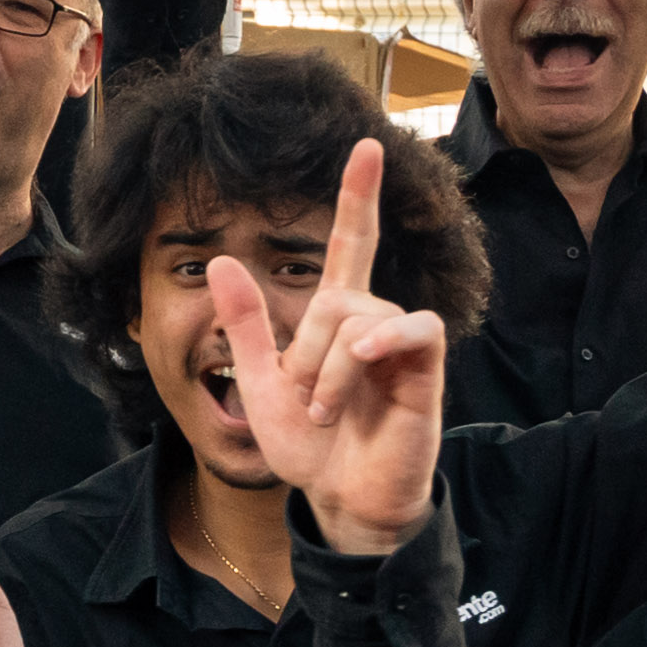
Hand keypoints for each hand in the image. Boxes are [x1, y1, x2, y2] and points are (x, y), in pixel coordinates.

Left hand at [206, 139, 446, 552]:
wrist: (338, 500)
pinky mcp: (426, 372)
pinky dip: (382, 340)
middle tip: (308, 402)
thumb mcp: (260, 381)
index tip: (365, 146)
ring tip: (325, 411)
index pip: (354, 244)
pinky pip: (416, 328)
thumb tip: (221, 260)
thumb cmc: (309, 445)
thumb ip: (245, 324)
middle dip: (307, 351)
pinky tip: (363, 362)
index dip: (358, 198)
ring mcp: (402, 345)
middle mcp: (373, 322)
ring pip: (361, 316)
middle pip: (336, 296)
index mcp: (337, 320)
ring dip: (330, 368)